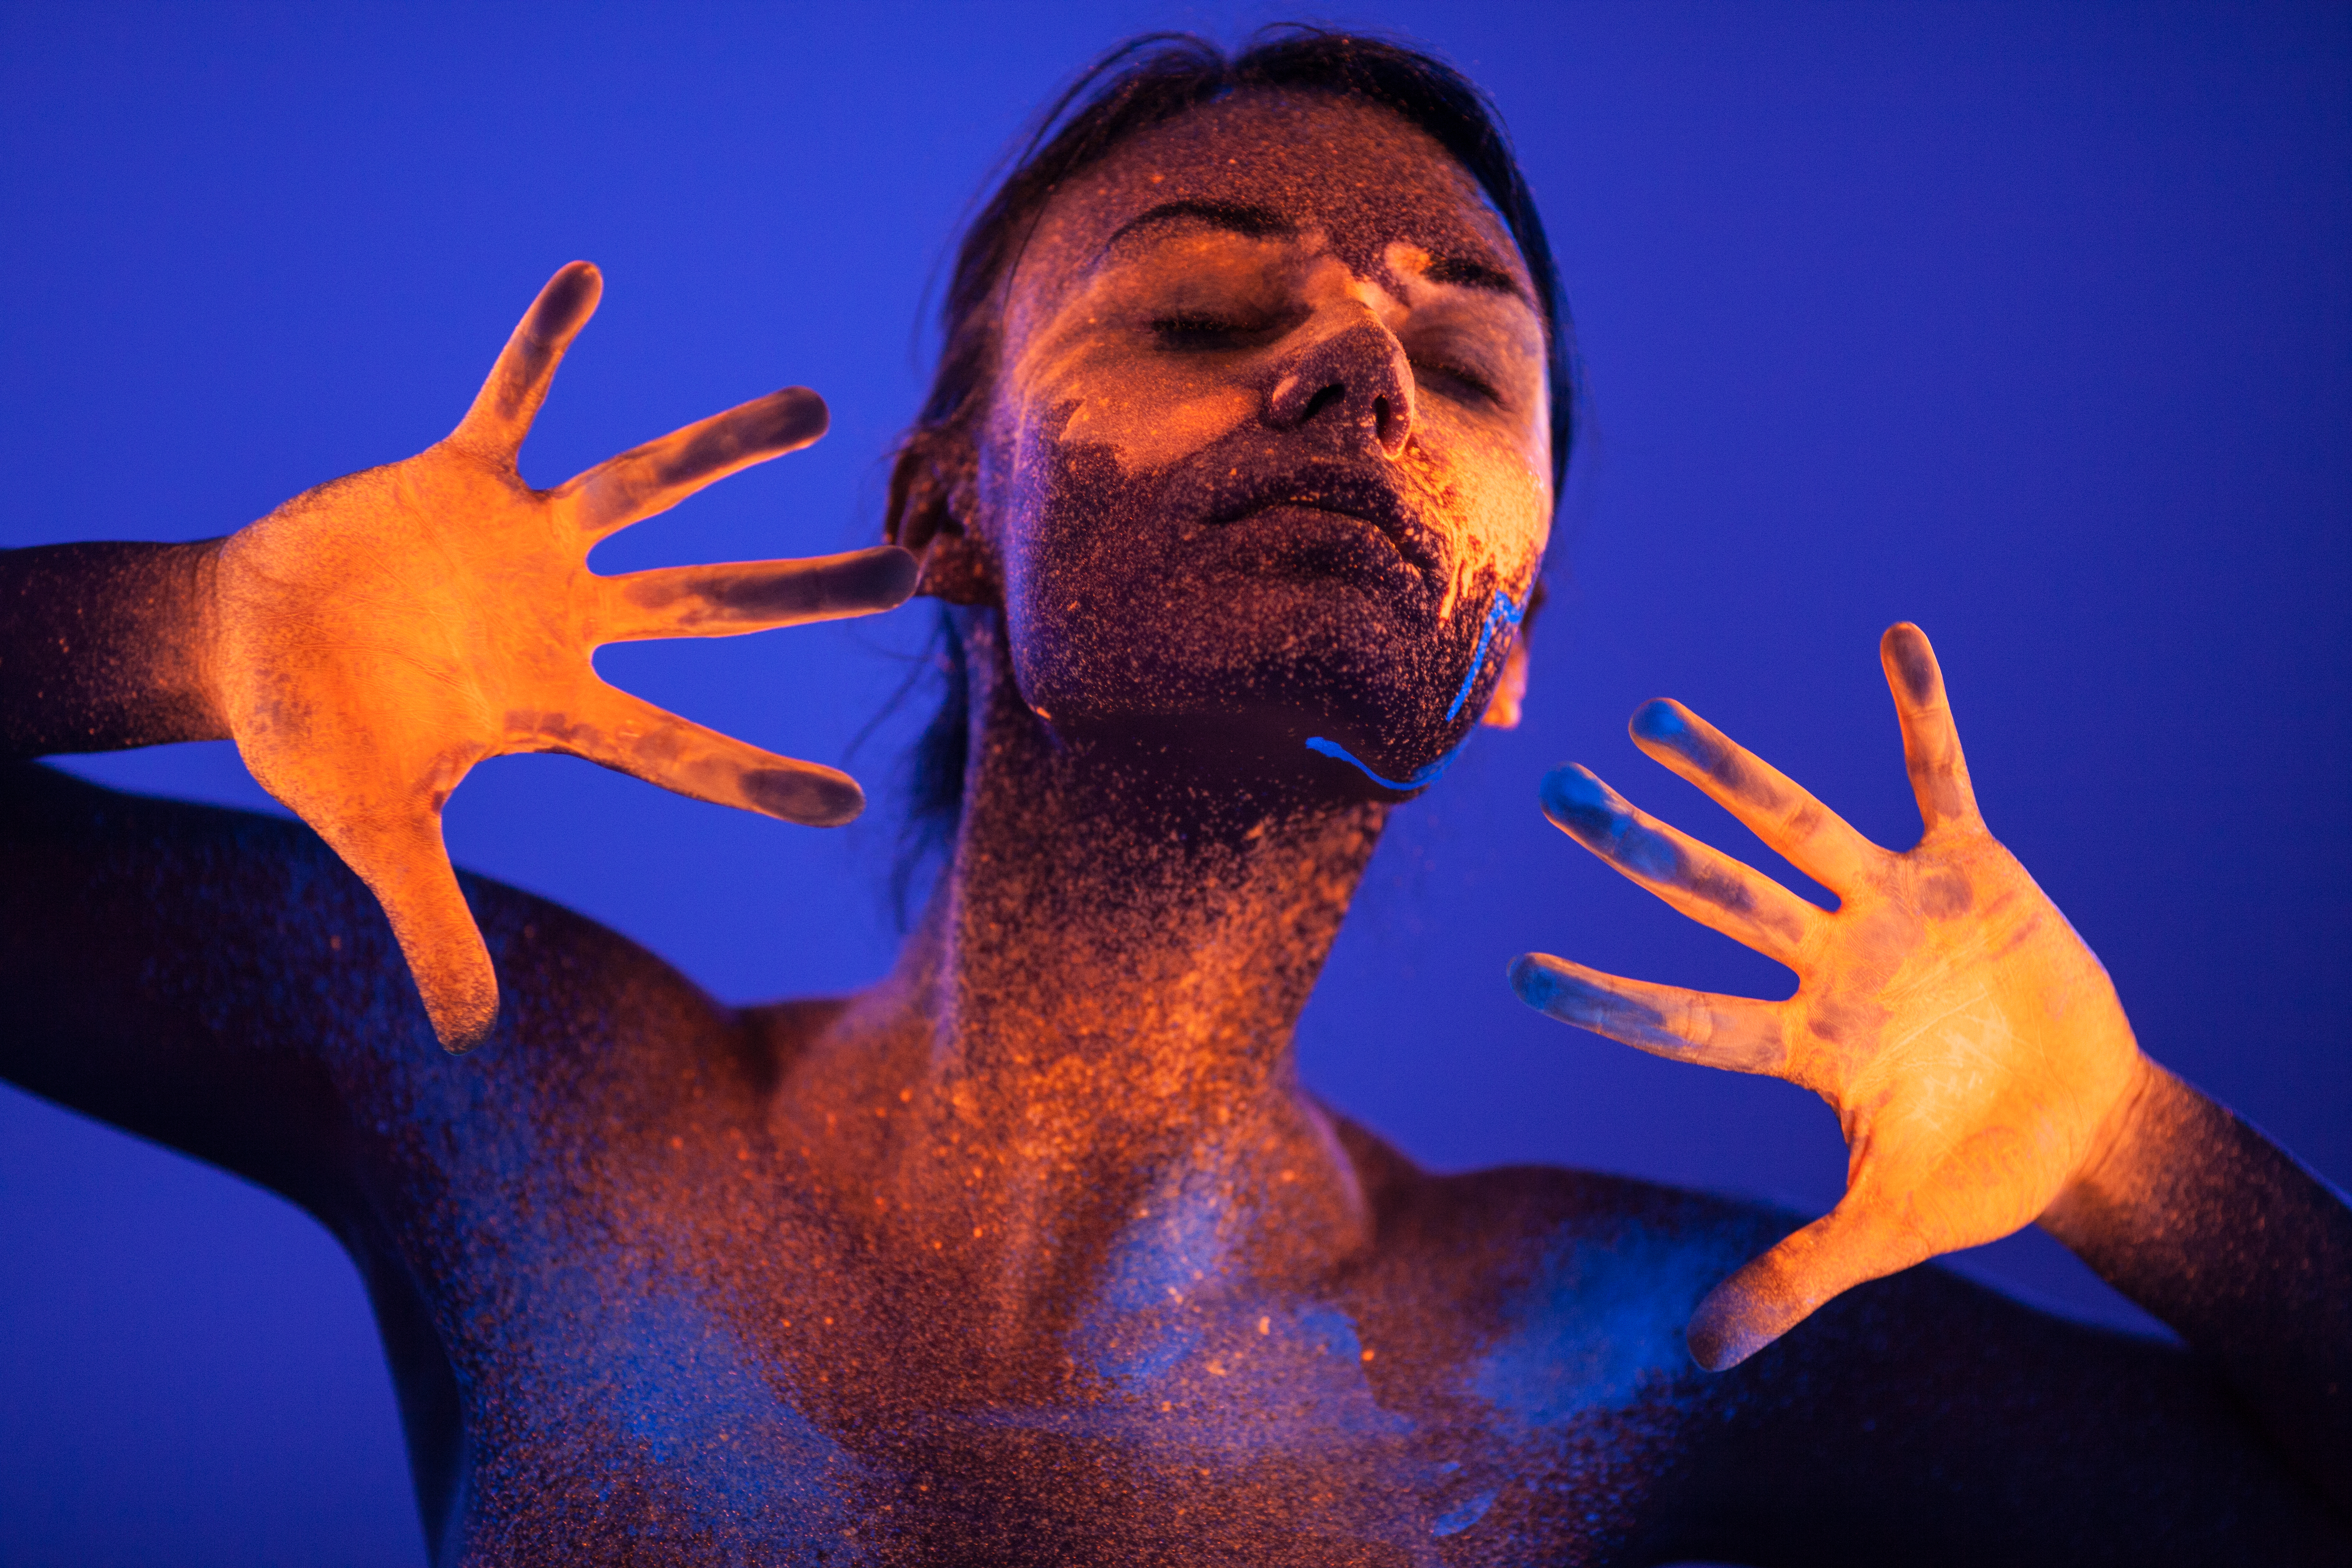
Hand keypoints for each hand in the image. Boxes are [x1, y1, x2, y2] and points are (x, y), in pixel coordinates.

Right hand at [210, 263, 915, 1050]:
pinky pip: (511, 395)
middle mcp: (568, 620)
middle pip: (711, 603)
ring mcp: (524, 545)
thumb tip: (466, 1039)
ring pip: (647, 488)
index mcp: (556, 708)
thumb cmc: (318, 742)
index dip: (757, 777)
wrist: (246, 647)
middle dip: (804, 589)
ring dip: (722, 445)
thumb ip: (430, 925)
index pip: (679, 748)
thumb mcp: (374, 838)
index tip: (846, 801)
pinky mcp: (459, 475)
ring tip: (817, 407)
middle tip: (907, 570)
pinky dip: (540, 343)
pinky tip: (587, 278)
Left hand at [1510, 624, 2147, 1368]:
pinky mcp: (1971, 870)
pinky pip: (1941, 777)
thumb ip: (1793, 1278)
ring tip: (1650, 715)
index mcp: (1804, 1043)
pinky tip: (1895, 637)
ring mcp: (1892, 908)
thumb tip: (1698, 1359)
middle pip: (1712, 892)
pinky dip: (1924, 713)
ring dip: (1729, 767)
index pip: (1684, 1017)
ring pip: (1791, 823)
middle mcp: (1827, 960)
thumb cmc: (1976, 1175)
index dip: (1608, 1000)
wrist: (2080, 1128)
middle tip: (1551, 791)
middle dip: (1638, 843)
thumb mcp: (1887, 1232)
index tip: (1517, 974)